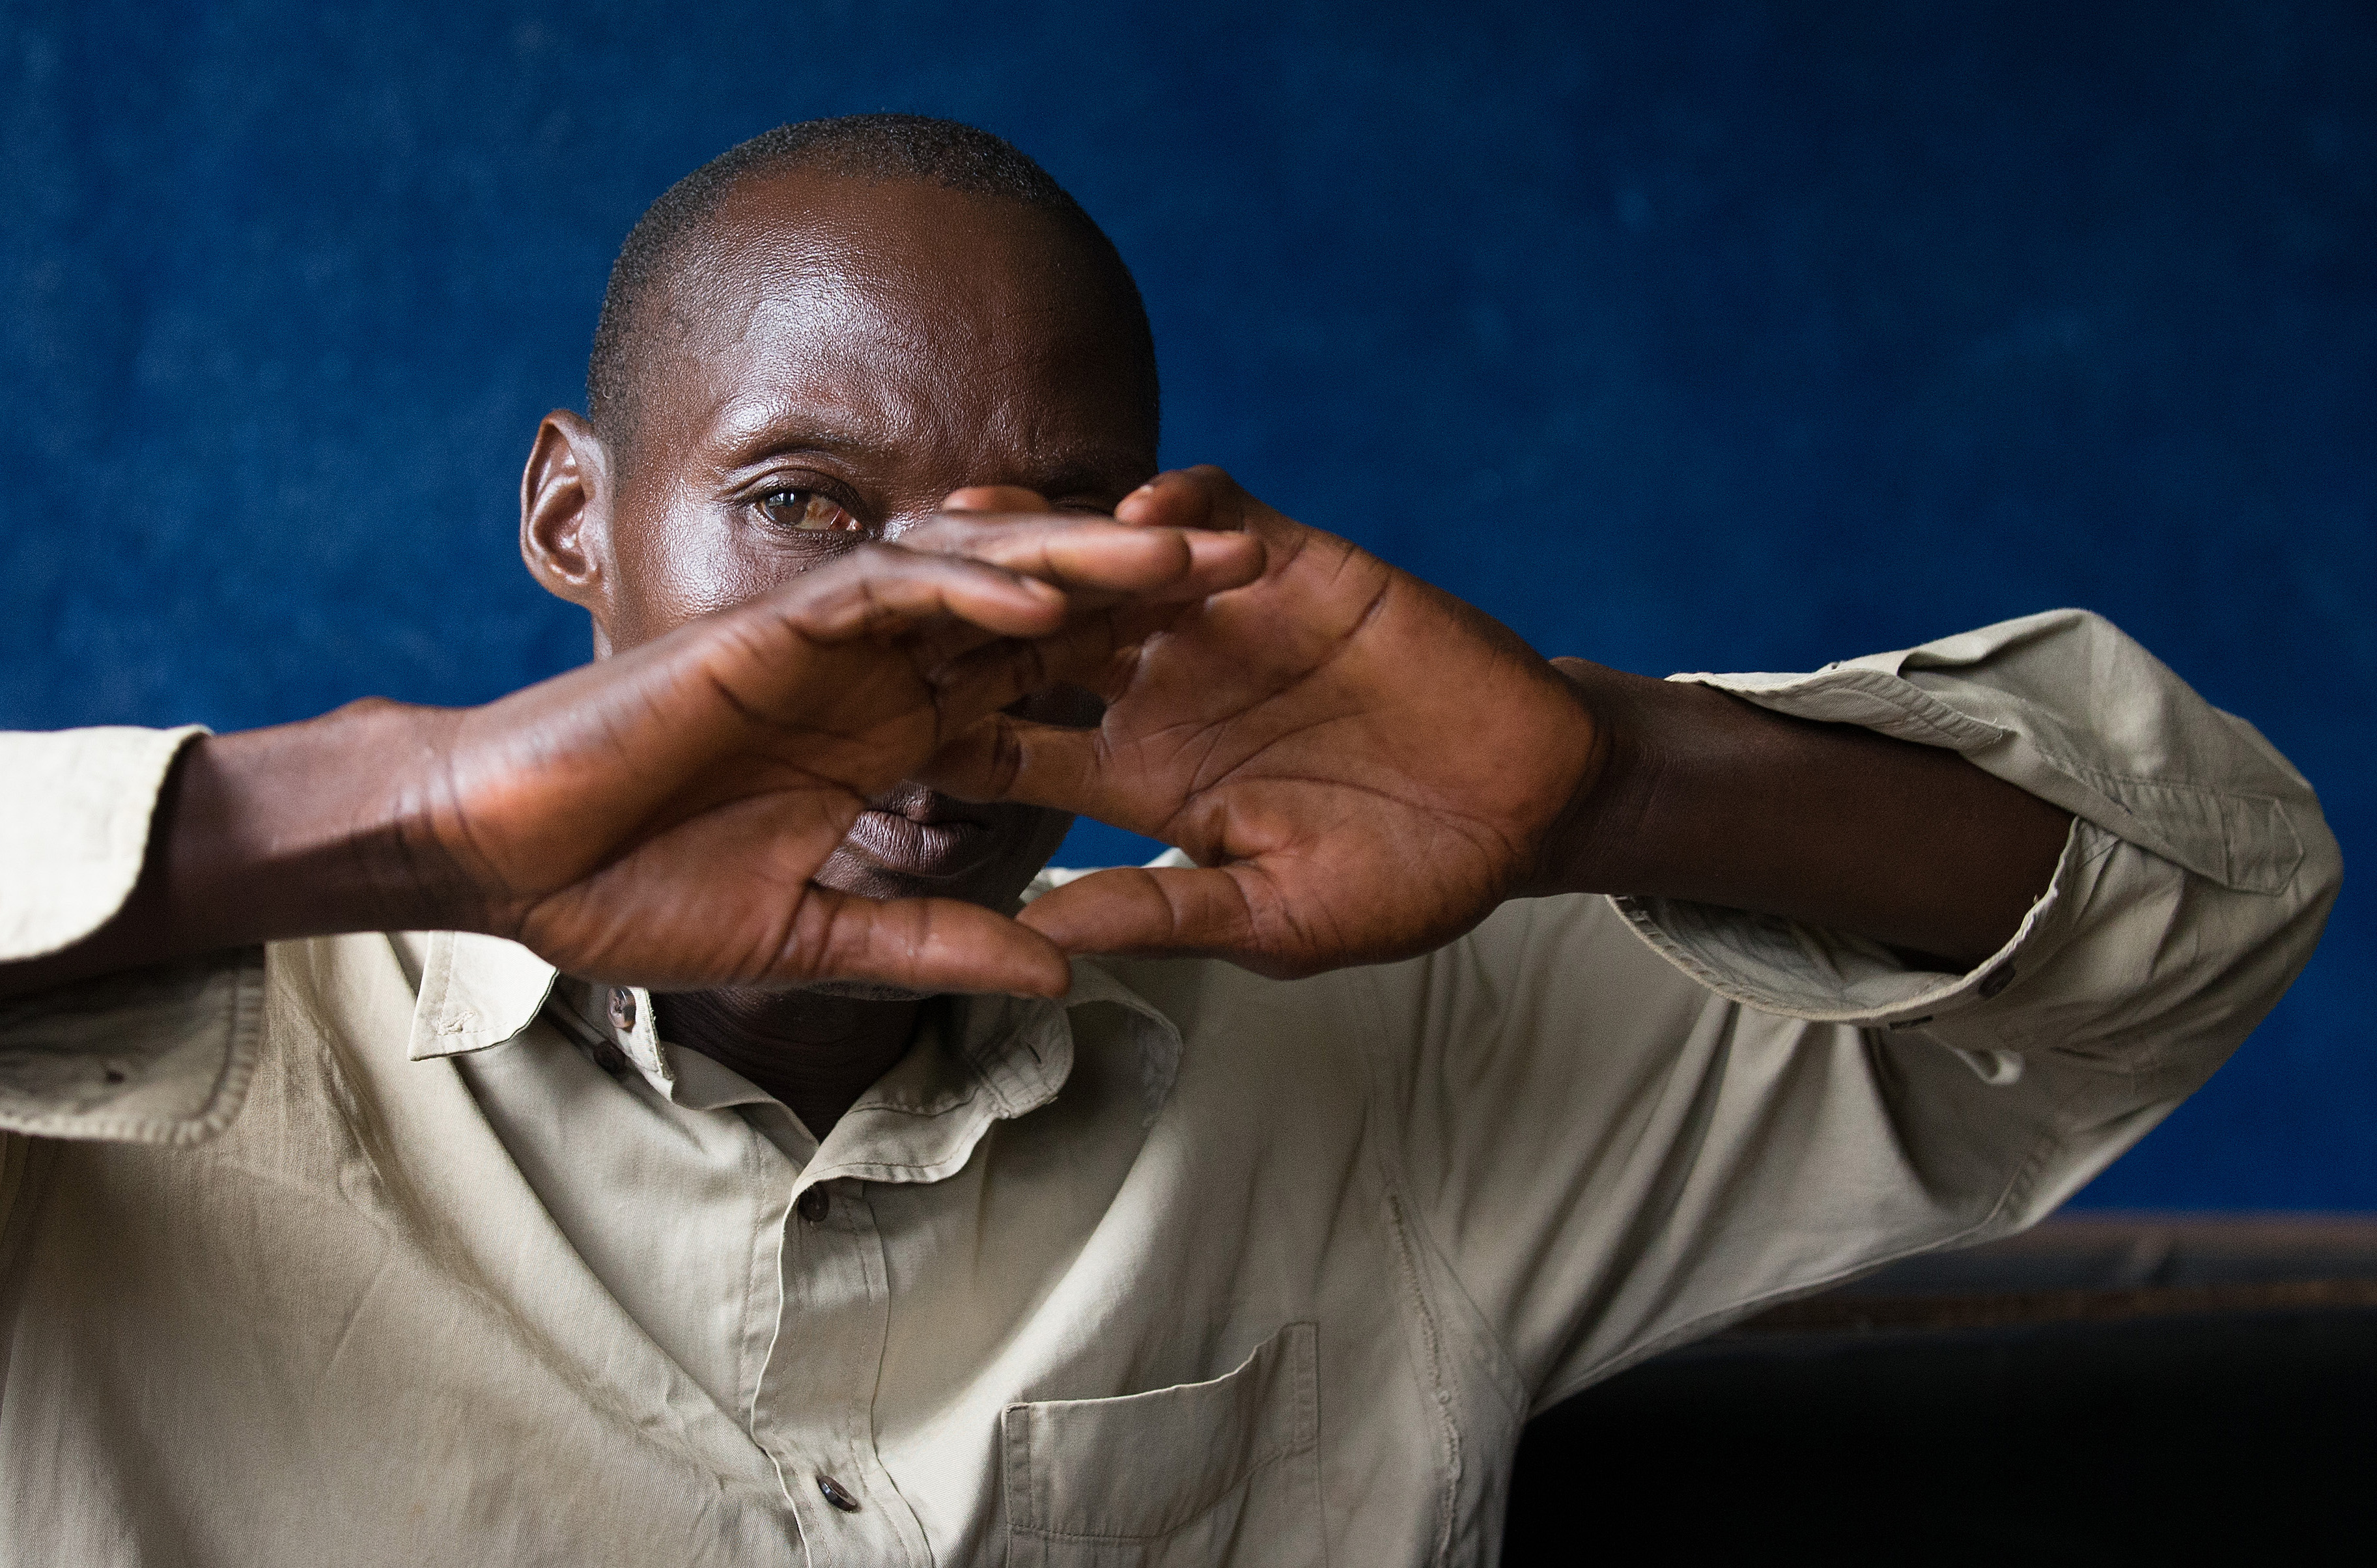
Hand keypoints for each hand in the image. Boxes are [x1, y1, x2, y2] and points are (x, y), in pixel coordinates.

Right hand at [0, 512, 1263, 1011]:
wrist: (505, 859)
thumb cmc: (634, 896)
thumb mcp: (816, 938)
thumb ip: (935, 944)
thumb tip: (1061, 976)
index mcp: (894, 740)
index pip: (1040, 695)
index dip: (1138, 684)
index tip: (1246, 690)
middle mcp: (877, 676)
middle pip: (1039, 616)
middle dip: (1145, 595)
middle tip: (1263, 575)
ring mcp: (826, 645)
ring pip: (979, 577)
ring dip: (1083, 565)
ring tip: (1187, 558)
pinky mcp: (768, 630)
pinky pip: (887, 592)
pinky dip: (965, 588)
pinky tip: (1047, 597)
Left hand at [926, 468, 1605, 976]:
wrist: (1527, 805)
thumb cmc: (1404, 877)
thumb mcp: (1274, 915)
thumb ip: (1160, 913)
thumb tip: (1034, 940)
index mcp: (1136, 775)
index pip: (1004, 744)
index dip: (930, 735)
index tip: (849, 735)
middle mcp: (1159, 686)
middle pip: (1023, 635)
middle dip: (950, 615)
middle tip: (870, 599)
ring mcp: (1220, 620)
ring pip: (1097, 560)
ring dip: (1034, 538)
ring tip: (965, 523)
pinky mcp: (1292, 565)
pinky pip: (1215, 515)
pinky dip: (1175, 508)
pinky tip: (1135, 518)